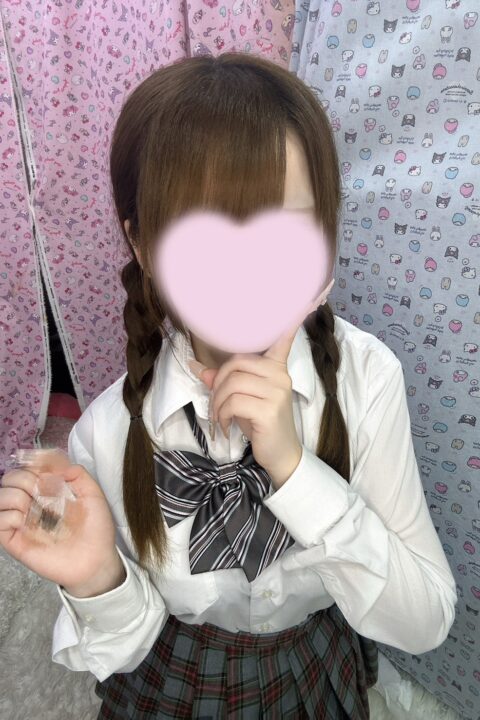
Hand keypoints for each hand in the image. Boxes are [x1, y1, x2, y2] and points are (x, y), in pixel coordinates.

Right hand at [0, 451, 118, 590]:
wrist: (96, 560)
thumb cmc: (96, 530)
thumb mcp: (94, 495)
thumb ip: (78, 474)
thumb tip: (57, 465)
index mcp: (48, 490)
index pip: (29, 466)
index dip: (33, 461)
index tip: (45, 467)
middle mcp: (31, 502)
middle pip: (10, 477)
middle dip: (24, 477)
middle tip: (41, 491)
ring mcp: (21, 521)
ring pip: (1, 495)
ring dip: (15, 495)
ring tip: (32, 506)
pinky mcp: (14, 540)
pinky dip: (9, 515)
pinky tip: (24, 520)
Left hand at [188, 283, 332, 487]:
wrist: (280, 455)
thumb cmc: (261, 424)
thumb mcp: (240, 400)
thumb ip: (221, 381)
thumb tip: (196, 366)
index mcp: (276, 368)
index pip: (284, 336)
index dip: (292, 314)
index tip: (312, 292)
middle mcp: (280, 374)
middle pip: (236, 363)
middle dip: (217, 384)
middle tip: (216, 404)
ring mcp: (277, 390)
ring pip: (231, 382)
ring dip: (216, 403)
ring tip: (220, 417)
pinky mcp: (270, 408)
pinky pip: (233, 401)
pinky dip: (222, 414)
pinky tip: (226, 425)